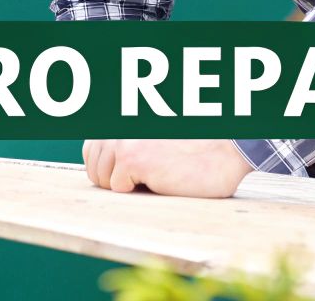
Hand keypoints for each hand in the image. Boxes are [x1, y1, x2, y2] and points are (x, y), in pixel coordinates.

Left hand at [81, 138, 252, 197]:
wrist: (223, 150)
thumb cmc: (194, 151)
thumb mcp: (153, 140)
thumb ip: (128, 143)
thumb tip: (101, 170)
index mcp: (122, 123)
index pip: (90, 149)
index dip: (104, 167)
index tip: (123, 174)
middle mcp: (117, 129)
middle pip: (93, 167)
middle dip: (113, 181)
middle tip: (144, 178)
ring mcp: (123, 142)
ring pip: (102, 179)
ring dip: (125, 186)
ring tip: (153, 177)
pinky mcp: (133, 160)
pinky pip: (117, 188)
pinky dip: (137, 191)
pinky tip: (160, 180)